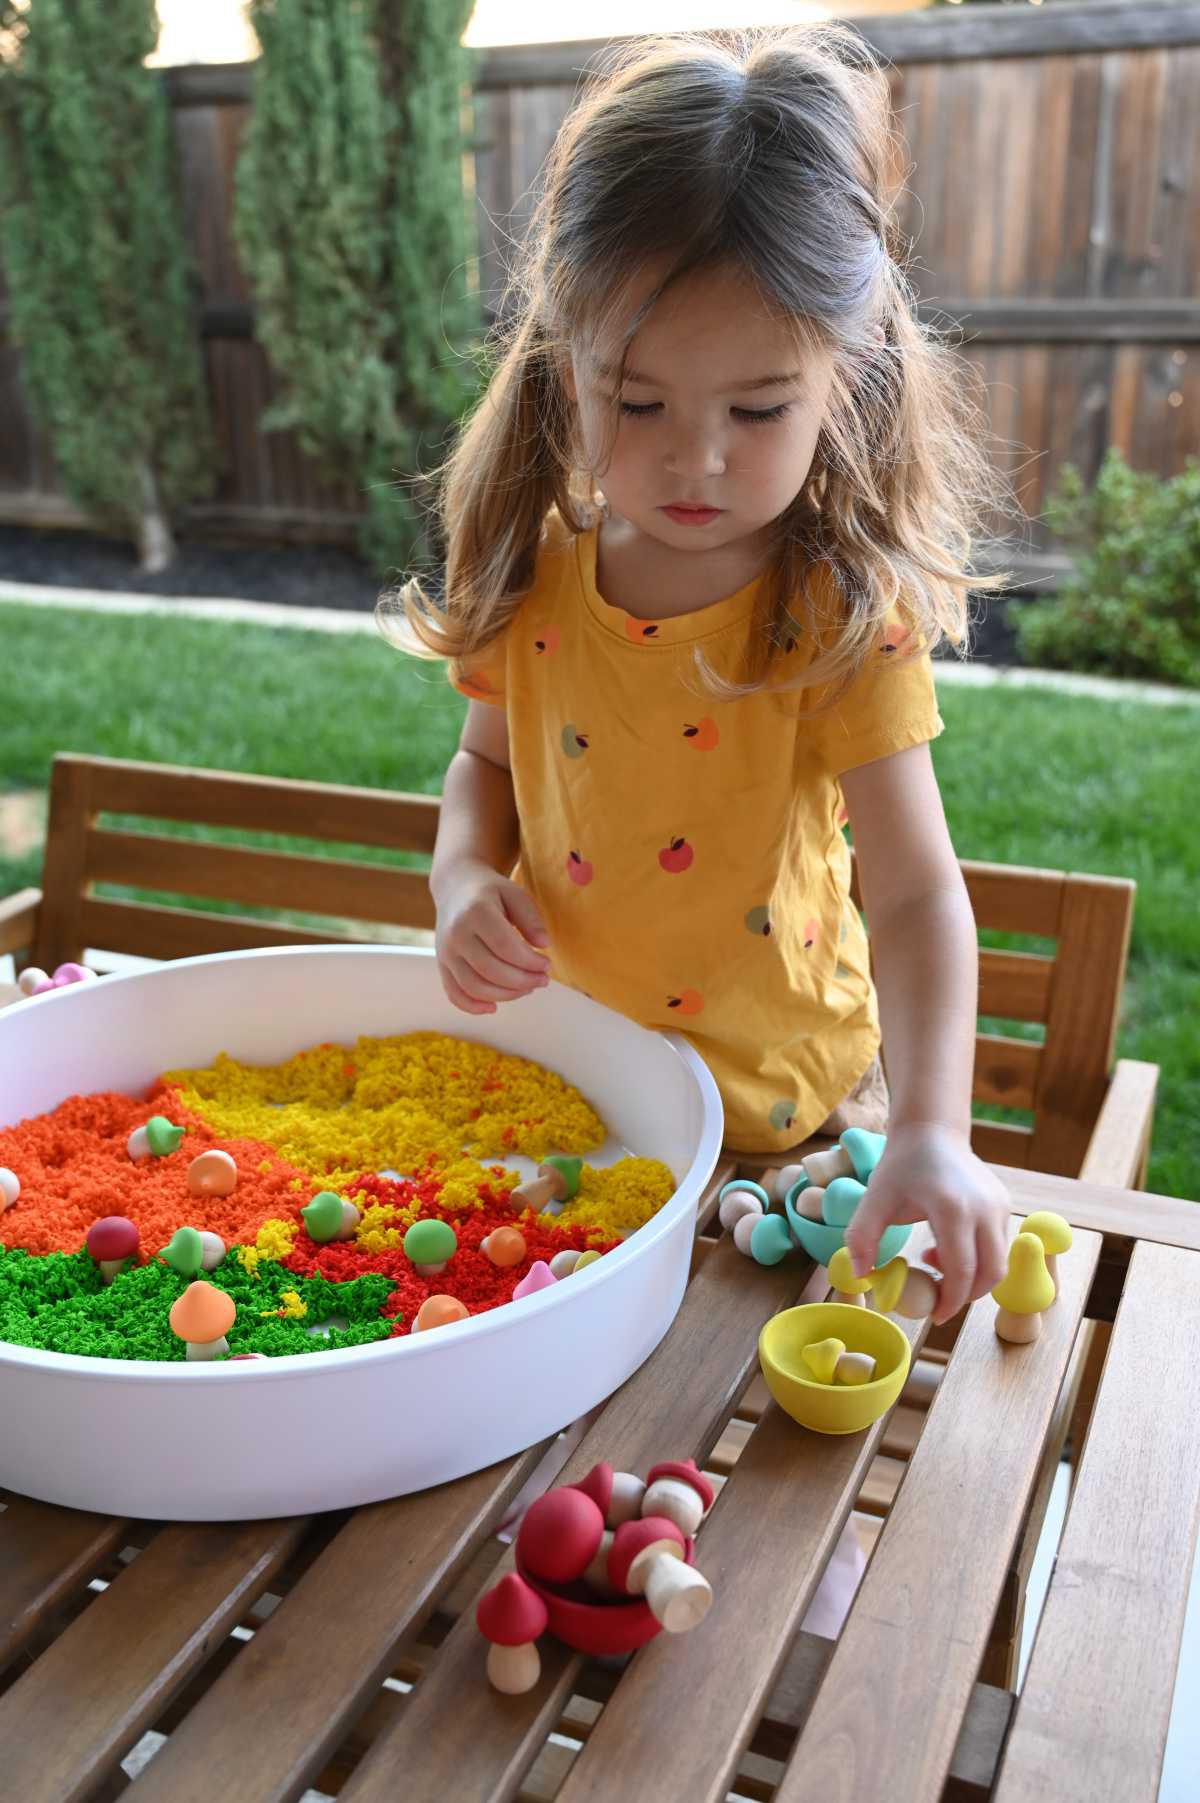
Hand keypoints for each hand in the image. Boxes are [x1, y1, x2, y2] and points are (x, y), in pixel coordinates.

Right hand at [434, 861, 551, 1014]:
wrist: (455, 888)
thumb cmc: (490, 892)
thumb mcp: (514, 893)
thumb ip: (530, 917)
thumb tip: (544, 944)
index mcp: (475, 912)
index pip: (505, 947)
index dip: (529, 962)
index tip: (547, 964)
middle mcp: (456, 934)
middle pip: (491, 970)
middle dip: (523, 981)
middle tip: (542, 979)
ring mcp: (446, 952)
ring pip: (475, 987)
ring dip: (506, 995)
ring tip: (527, 989)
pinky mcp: (441, 965)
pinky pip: (454, 993)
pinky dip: (473, 1006)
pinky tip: (494, 1007)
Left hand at [843, 1123, 1010, 1325]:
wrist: (931, 1132)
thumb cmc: (901, 1166)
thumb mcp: (874, 1200)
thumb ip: (862, 1239)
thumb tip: (861, 1276)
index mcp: (953, 1209)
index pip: (962, 1271)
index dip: (950, 1301)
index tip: (934, 1315)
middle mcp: (984, 1209)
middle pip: (990, 1273)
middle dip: (966, 1296)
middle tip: (938, 1301)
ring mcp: (999, 1205)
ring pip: (997, 1261)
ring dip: (970, 1275)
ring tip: (934, 1260)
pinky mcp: (1004, 1204)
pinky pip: (996, 1245)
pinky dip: (976, 1257)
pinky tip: (946, 1245)